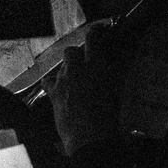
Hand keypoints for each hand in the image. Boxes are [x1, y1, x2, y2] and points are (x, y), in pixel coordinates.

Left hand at [49, 21, 133, 154]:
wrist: (90, 138)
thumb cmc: (110, 118)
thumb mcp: (118, 94)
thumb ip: (114, 76)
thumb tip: (113, 67)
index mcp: (97, 67)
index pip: (93, 40)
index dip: (95, 32)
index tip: (98, 29)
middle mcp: (77, 70)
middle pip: (71, 52)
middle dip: (77, 56)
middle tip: (85, 65)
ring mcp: (63, 80)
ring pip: (61, 66)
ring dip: (68, 70)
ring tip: (76, 81)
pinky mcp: (53, 93)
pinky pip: (50, 81)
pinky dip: (54, 83)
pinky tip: (59, 89)